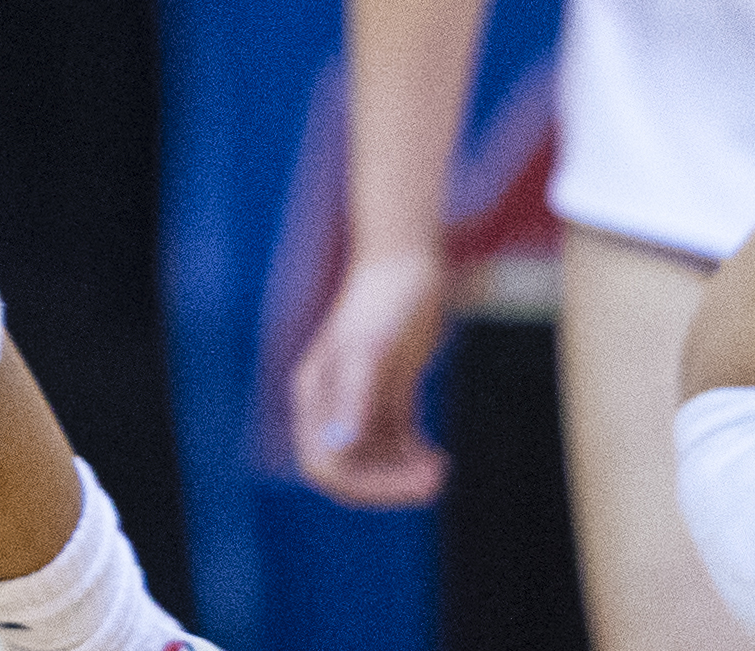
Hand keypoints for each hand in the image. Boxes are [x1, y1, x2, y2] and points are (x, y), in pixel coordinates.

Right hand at [285, 237, 454, 508]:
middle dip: (388, 485)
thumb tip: (340, 446)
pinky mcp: (388, 396)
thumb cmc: (384, 306)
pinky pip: (395, 445)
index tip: (409, 482)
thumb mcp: (369, 352)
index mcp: (314, 397)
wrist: (407, 269)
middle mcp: (332, 404)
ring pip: (374, 462)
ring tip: (440, 467)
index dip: (364, 485)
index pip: (324, 465)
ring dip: (404, 474)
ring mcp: (360, 401)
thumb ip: (352, 398)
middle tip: (434, 481)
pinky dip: (413, 458)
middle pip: (349, 471)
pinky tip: (438, 456)